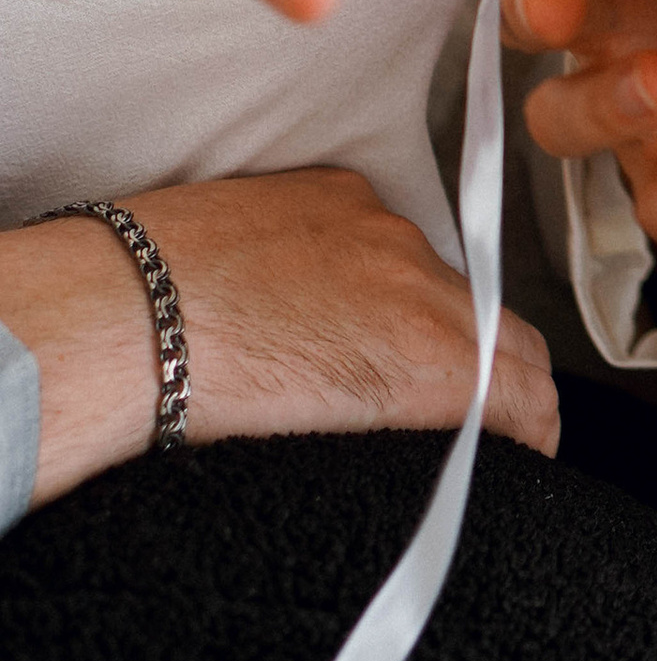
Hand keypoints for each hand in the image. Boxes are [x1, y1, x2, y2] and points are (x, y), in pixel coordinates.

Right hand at [0, 168, 558, 507]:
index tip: (412, 351)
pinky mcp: (430, 362)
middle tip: (476, 408)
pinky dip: (527, 426)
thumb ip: (267, 276)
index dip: (423, 315)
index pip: (411, 263)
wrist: (125, 315)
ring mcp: (418, 295)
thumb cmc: (132, 296)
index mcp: (336, 203)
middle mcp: (391, 238)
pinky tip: (525, 457)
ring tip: (501, 442)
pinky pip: (514, 396)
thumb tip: (264, 321)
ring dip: (506, 391)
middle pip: (475, 300)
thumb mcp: (212, 253)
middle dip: (481, 353)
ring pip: (507, 343)